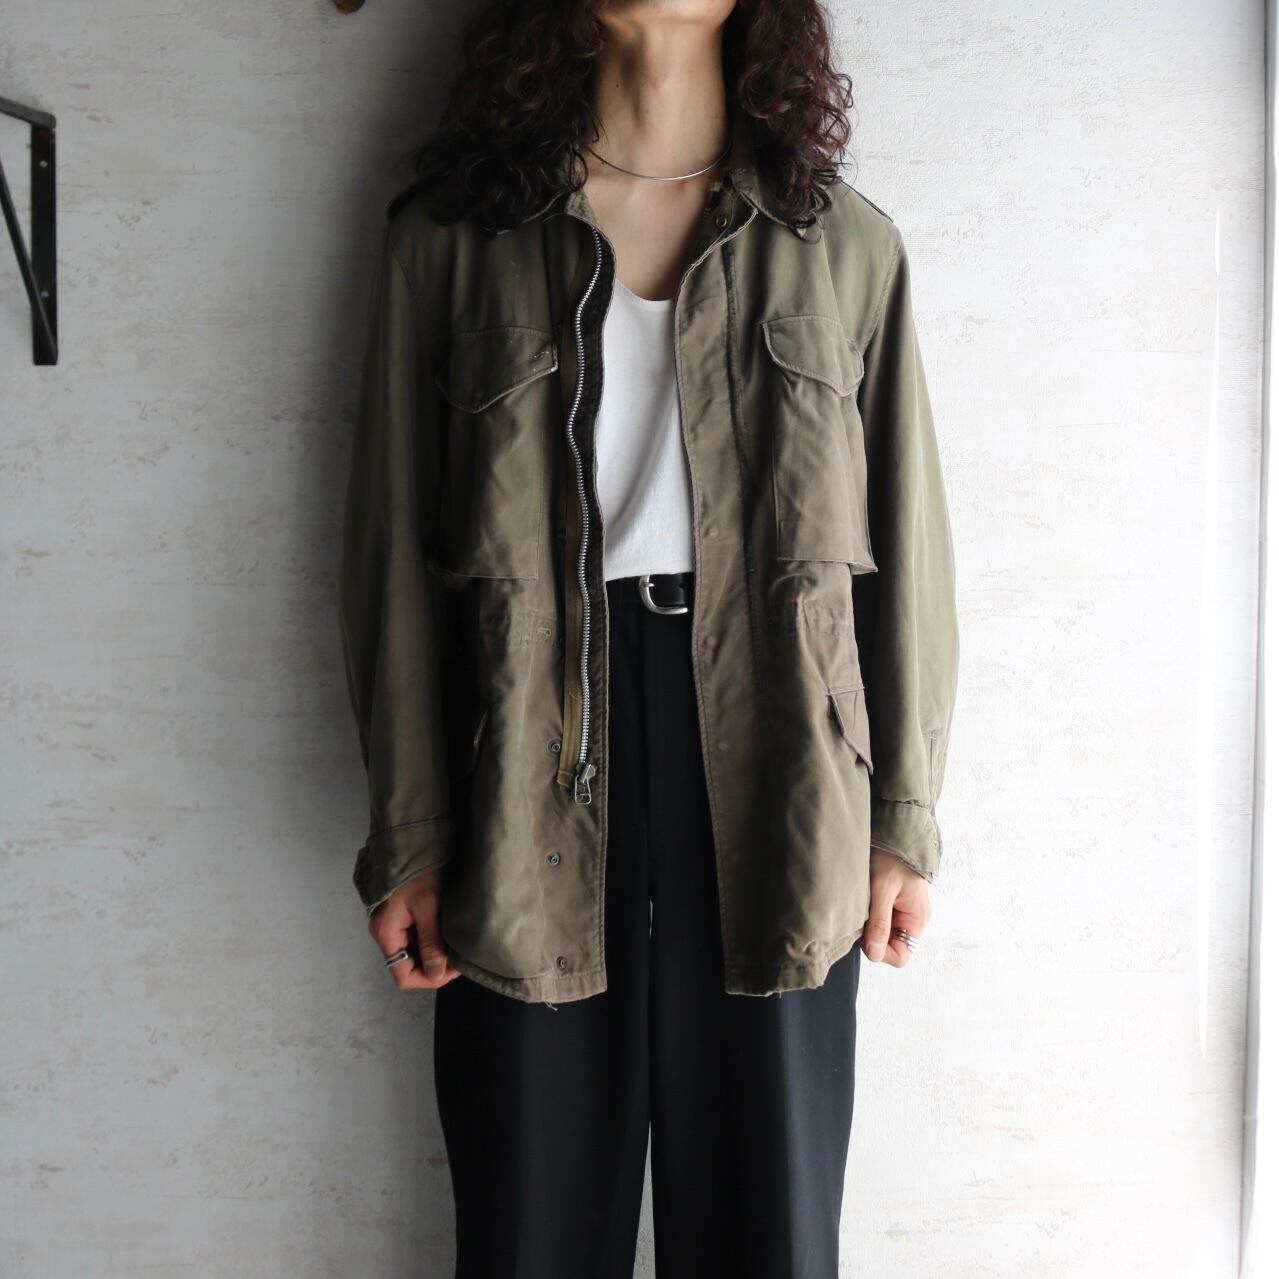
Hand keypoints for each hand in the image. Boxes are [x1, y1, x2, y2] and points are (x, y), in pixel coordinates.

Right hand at [368, 869, 461, 989]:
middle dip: (434, 967)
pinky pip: (414, 938)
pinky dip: (430, 940)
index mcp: (386, 934)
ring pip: (412, 953)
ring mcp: (391, 924)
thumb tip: (436, 975)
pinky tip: (446, 934)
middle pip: (407, 966)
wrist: (412, 842)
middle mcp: (384, 933)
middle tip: (459, 959)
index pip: (403, 976)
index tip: (453, 970)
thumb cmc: (418, 873)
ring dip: (433, 953)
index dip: (429, 979)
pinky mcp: (399, 915)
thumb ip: (431, 943)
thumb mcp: (428, 907)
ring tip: (455, 947)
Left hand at [861, 848, 930, 966]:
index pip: (901, 956)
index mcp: (917, 920)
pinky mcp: (893, 903)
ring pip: (883, 933)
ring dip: (869, 925)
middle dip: (872, 938)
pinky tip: (863, 901)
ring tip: (862, 906)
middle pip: (891, 946)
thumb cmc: (892, 858)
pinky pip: (881, 919)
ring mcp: (903, 911)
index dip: (880, 952)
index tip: (864, 935)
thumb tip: (874, 954)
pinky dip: (869, 916)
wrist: (896, 833)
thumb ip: (879, 923)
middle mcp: (913, 919)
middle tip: (860, 917)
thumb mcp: (882, 890)